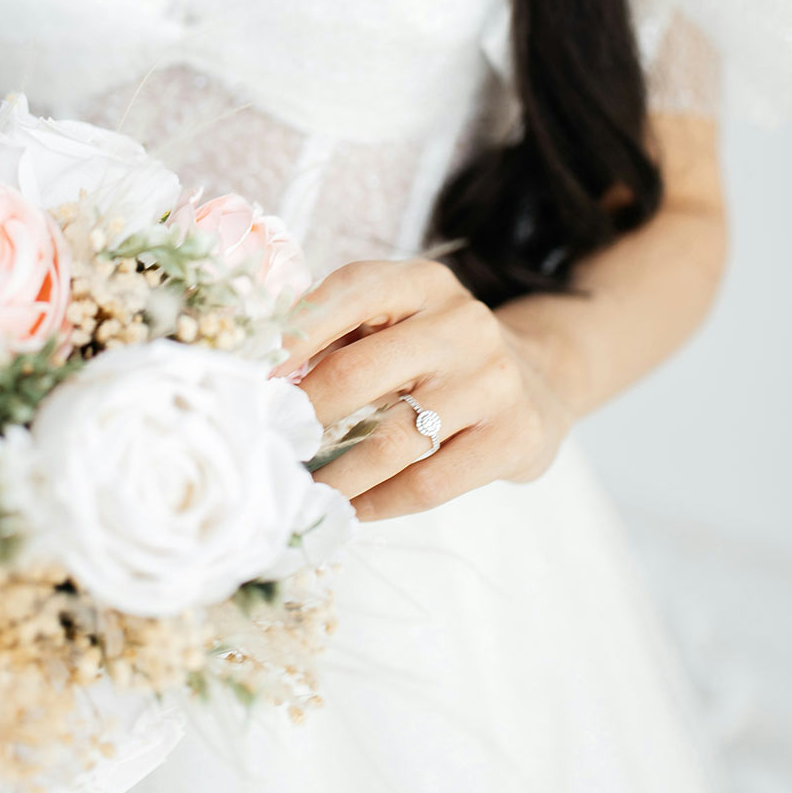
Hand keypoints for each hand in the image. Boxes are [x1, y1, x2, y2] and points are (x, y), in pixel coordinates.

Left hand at [275, 260, 575, 520]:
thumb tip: (267, 373)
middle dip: (302, 414)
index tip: (250, 377)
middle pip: (358, 372)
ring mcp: (493, 381)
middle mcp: (462, 323)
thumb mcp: (400, 317)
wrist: (541, 379)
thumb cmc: (439, 351)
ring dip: (334, 475)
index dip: (292, 337)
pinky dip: (380, 503)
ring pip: (391, 440)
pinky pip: (429, 483)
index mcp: (423, 282)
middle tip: (266, 444)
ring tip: (299, 491)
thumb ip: (340, 332)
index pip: (347, 295)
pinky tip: (352, 510)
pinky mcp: (513, 436)